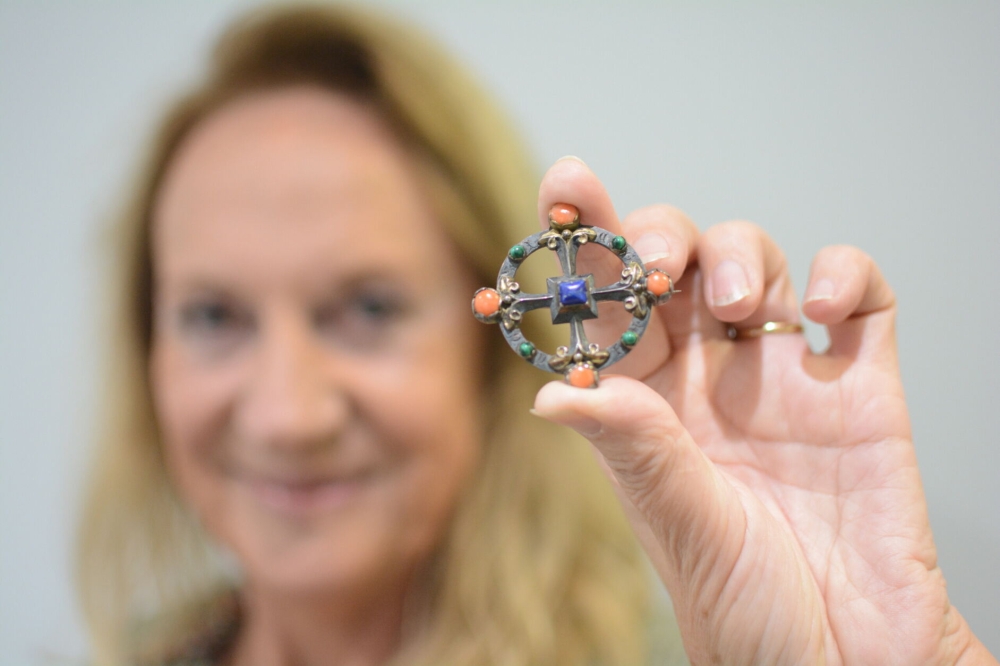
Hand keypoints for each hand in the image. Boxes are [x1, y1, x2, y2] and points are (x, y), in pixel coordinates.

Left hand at [532, 158, 995, 664]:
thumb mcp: (680, 523)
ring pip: (755, 266)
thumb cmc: (749, 611)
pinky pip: (860, 300)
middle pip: (676, 267)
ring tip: (737, 304)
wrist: (846, 663)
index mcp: (647, 410)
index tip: (564, 186)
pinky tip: (824, 308)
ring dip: (741, 256)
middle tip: (655, 265)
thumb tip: (550, 393)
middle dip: (660, 238)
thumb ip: (632, 447)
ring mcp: (785, 380)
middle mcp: (710, 383)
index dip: (584, 244)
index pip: (607, 306)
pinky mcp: (862, 388)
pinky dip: (845, 276)